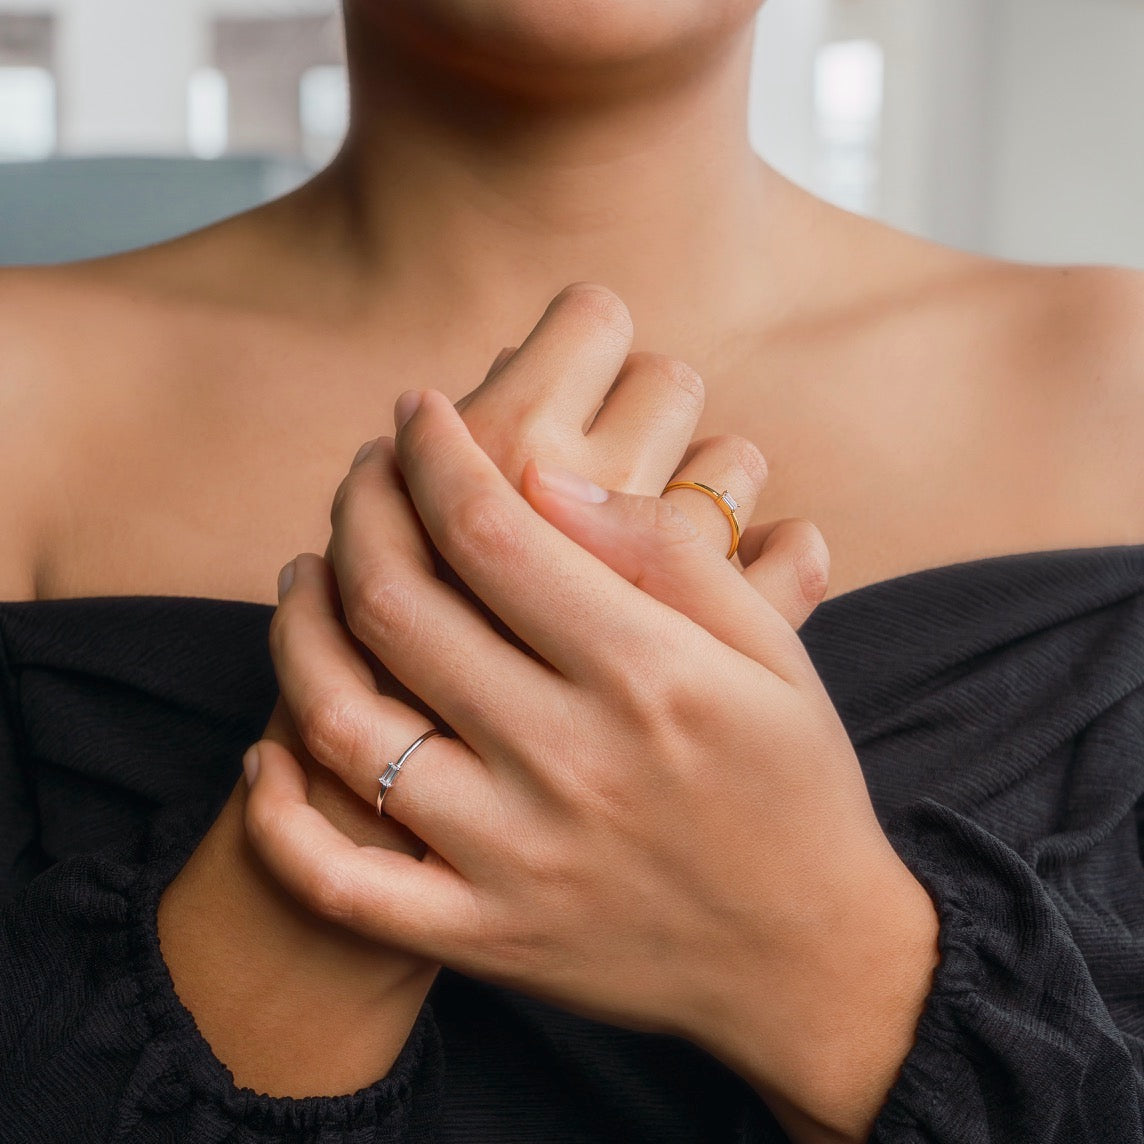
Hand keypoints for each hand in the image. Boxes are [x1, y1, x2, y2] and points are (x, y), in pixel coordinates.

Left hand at [245, 391, 938, 1138]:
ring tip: (306, 575)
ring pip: (344, 725)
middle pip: (399, 604)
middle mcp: (568, 761)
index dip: (433, 451)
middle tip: (363, 476)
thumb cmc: (794, 788)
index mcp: (647, 676)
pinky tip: (269, 750)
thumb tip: (545, 480)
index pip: (491, 531)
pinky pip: (340, 886)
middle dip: (360, 509)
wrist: (809, 960)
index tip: (416, 412)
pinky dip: (279, 818)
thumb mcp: (775, 654)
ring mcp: (514, 858)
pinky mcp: (485, 937)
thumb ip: (667, 557)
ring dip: (297, 630)